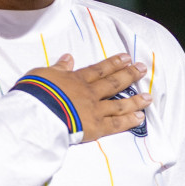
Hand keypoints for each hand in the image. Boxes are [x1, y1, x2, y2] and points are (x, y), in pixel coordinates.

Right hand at [23, 53, 150, 143]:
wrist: (37, 114)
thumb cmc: (36, 92)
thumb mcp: (43, 73)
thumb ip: (58, 67)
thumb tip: (68, 58)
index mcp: (76, 79)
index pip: (99, 69)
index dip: (114, 63)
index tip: (126, 58)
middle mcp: (90, 93)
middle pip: (114, 83)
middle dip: (129, 75)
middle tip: (142, 69)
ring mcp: (95, 110)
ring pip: (119, 104)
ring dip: (135, 100)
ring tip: (148, 97)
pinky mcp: (95, 128)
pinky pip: (116, 124)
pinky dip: (129, 121)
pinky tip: (140, 117)